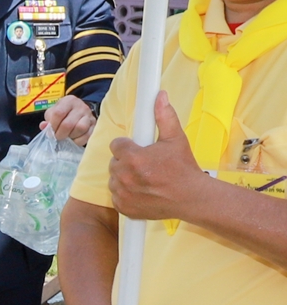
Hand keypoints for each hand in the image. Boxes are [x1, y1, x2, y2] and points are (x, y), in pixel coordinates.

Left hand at [43, 93, 97, 145]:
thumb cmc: (63, 113)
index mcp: (68, 101)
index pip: (58, 113)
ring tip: (66, 137)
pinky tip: (74, 139)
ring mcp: (89, 116)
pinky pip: (88, 135)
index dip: (52, 125)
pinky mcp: (94, 125)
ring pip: (80, 128)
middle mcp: (81, 107)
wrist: (79, 112)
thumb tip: (44, 126)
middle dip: (60, 134)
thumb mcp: (53, 113)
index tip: (50, 132)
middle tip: (57, 137)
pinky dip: (79, 140)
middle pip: (68, 124)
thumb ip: (48, 120)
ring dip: (70, 136)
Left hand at [108, 93, 212, 222]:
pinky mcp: (122, 207)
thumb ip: (164, 116)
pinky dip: (125, 193)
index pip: (116, 145)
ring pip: (114, 179)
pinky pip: (116, 196)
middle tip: (147, 164)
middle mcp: (123, 176)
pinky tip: (143, 190)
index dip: (129, 145)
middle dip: (127, 160)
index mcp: (132, 157)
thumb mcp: (176, 138)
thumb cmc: (183, 168)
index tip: (140, 149)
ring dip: (125, 177)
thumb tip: (159, 96)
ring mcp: (121, 194)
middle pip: (114, 162)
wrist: (191, 198)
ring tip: (146, 178)